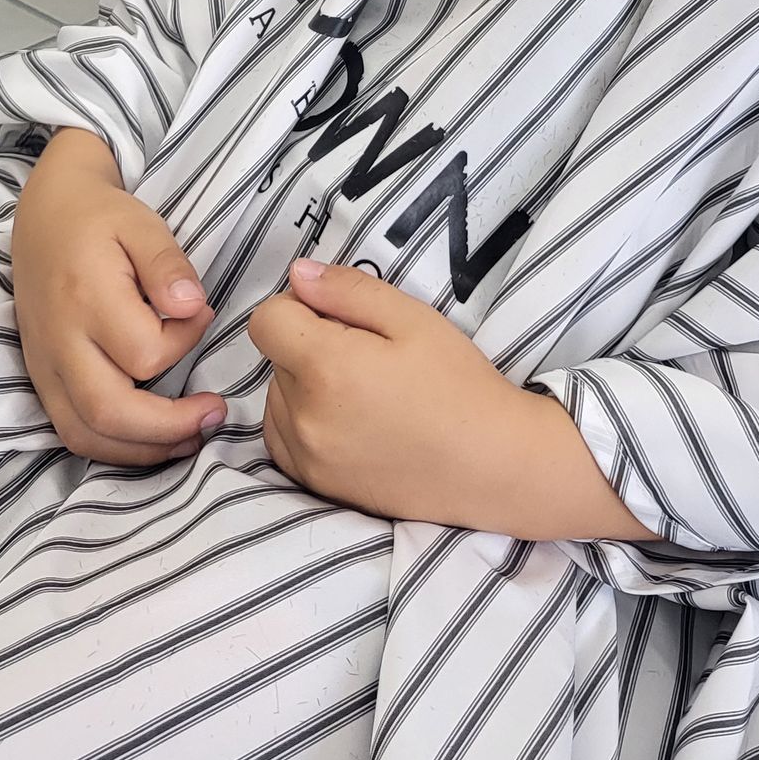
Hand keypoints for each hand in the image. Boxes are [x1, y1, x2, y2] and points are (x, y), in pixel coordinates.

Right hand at [11, 129, 227, 466]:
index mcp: (86, 299)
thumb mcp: (141, 224)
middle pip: (109, 410)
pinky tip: (152, 440)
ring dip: (142, 449)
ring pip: (85, 434)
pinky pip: (72, 432)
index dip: (184, 344)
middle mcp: (59, 341)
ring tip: (191, 438)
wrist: (44, 216)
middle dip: (169, 427)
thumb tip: (193, 309)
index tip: (202, 316)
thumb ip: (167, 265)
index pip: (144, 353)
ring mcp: (45, 366)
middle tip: (215, 414)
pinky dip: (113, 448)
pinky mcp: (41, 379)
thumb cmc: (100, 219)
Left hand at [248, 260, 652, 539]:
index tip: (339, 315)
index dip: (299, 306)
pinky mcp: (315, 484)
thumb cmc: (459, 386)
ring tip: (365, 393)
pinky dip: (304, 423)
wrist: (492, 466)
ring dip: (304, 386)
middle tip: (369, 356)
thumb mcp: (413, 319)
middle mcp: (303, 418)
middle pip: (276, 358)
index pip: (266, 320)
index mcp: (325, 369)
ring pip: (277, 397)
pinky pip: (284, 437)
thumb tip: (297, 275)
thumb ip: (347, 290)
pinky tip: (352, 421)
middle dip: (309, 345)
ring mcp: (307, 457)